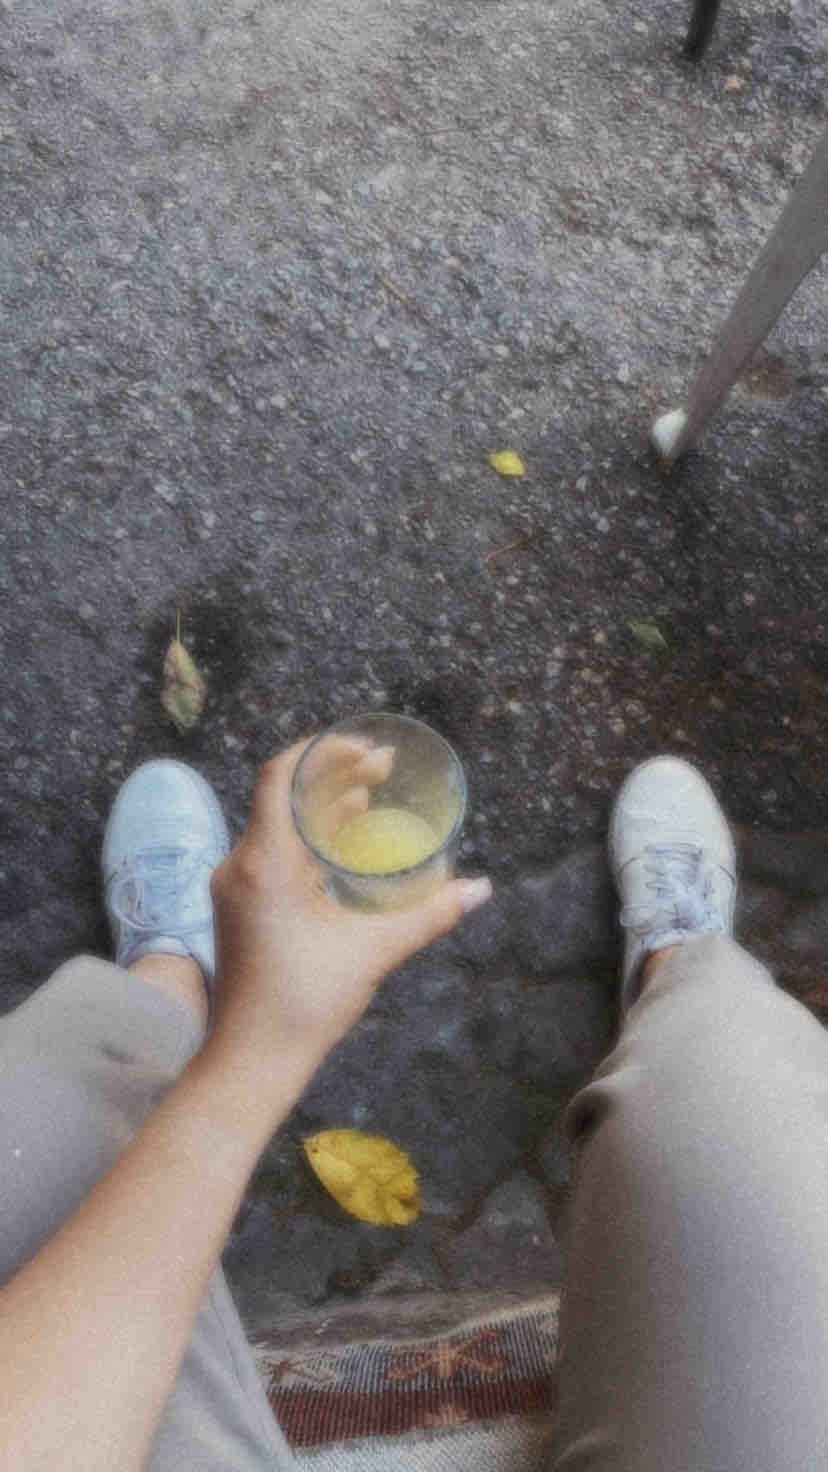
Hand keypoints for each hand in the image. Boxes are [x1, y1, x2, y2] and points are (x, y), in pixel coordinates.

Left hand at [209, 738, 490, 1083]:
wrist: (250, 1061)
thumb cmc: (302, 1005)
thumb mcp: (372, 951)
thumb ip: (429, 914)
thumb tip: (480, 888)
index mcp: (262, 863)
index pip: (281, 775)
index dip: (324, 750)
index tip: (368, 748)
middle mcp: (240, 865)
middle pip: (284, 795)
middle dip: (335, 773)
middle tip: (384, 767)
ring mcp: (236, 888)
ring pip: (278, 824)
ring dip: (322, 804)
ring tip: (370, 793)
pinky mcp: (241, 908)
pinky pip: (274, 851)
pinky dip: (309, 836)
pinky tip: (342, 842)